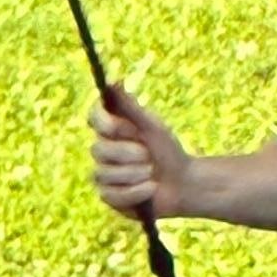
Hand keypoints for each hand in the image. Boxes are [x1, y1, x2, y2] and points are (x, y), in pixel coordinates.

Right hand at [90, 85, 193, 222]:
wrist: (183, 184)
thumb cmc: (168, 151)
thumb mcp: (152, 126)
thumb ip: (131, 106)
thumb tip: (113, 81)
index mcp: (111, 128)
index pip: (93, 117)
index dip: (109, 125)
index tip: (130, 129)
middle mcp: (103, 149)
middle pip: (98, 149)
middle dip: (129, 153)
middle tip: (149, 155)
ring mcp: (103, 174)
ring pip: (104, 173)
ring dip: (135, 174)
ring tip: (153, 174)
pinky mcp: (109, 196)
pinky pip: (112, 195)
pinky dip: (137, 192)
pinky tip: (151, 189)